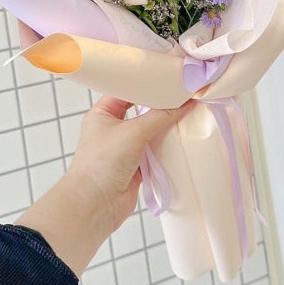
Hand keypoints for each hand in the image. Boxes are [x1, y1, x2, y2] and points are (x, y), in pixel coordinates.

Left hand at [16, 96, 192, 275]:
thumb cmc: (102, 162)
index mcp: (102, 114)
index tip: (168, 78)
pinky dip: (166, 150)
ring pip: (150, 134)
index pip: (126, 91)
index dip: (145, 84)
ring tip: (189, 114)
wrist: (94, 206)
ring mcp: (124, 150)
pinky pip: (155, 154)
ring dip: (166, 129)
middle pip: (141, 113)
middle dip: (160, 107)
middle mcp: (112, 130)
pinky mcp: (135, 168)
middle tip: (184, 95)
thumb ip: (160, 117)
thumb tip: (185, 103)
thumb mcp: (133, 132)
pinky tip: (183, 140)